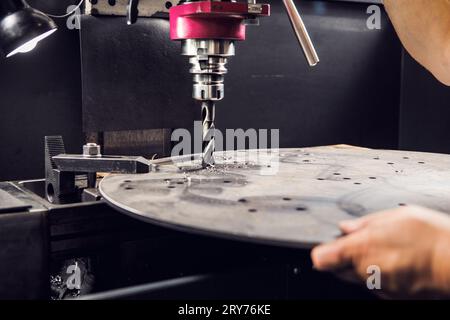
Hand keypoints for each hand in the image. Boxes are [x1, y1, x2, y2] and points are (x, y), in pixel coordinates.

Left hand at [311, 206, 449, 297]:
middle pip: (338, 268)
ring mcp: (379, 287)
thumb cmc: (428, 236)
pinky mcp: (392, 297)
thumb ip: (364, 222)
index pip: (322, 258)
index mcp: (359, 249)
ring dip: (362, 266)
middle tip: (362, 243)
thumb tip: (346, 227)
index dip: (322, 252)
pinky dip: (379, 275)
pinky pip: (376, 286)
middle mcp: (365, 272)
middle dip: (344, 257)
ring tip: (385, 250)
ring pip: (357, 277)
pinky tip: (395, 262)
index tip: (326, 247)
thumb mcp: (394, 216)